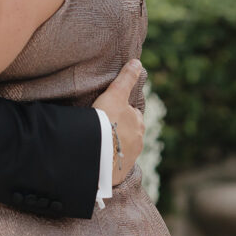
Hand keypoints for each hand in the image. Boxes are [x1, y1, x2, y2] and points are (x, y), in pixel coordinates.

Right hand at [93, 59, 143, 186]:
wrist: (98, 155)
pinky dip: (108, 159)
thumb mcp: (114, 95)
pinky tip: (97, 157)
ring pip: (122, 148)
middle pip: (128, 131)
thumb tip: (137, 62)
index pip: (132, 113)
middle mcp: (139, 141)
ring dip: (113, 145)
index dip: (120, 110)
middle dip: (118, 129)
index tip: (108, 111)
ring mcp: (130, 158)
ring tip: (97, 143)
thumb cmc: (106, 122)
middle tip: (100, 127)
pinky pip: (114, 163)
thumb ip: (125, 79)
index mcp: (139, 122)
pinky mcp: (119, 173)